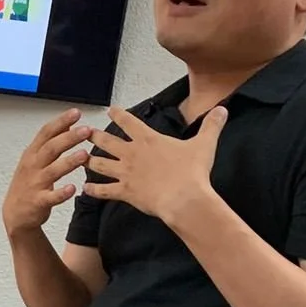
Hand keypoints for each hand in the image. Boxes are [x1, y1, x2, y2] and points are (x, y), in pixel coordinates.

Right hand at [3, 110, 91, 234]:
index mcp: (32, 153)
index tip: (76, 113)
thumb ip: (50, 142)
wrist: (15, 213)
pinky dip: (61, 193)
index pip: (46, 133)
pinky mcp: (38, 202)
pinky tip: (72, 188)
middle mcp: (32, 166)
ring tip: (84, 155)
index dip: (61, 122)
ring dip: (68, 162)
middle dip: (68, 138)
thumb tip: (68, 123)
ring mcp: (34, 184)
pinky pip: (50, 197)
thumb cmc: (29, 183)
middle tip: (86, 130)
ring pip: (52, 171)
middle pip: (50, 149)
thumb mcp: (35, 159)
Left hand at [83, 106, 226, 224]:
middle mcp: (132, 153)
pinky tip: (85, 189)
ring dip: (90, 161)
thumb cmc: (193, 171)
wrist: (184, 197)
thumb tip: (223, 108)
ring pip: (100, 164)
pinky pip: (104, 190)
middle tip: (85, 133)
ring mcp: (126, 173)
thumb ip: (212, 126)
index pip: (129, 122)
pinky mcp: (124, 191)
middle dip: (95, 136)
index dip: (118, 114)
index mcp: (149, 139)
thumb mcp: (205, 144)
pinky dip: (93, 190)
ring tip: (81, 159)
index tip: (110, 110)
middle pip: (107, 141)